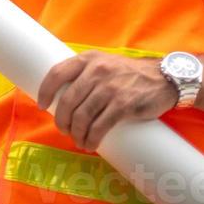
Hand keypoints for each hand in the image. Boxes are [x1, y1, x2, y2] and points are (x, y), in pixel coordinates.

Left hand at [37, 50, 177, 151]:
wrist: (162, 78)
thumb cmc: (127, 73)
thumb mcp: (103, 62)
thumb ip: (85, 72)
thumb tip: (62, 93)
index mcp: (87, 59)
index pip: (57, 73)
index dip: (45, 91)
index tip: (41, 105)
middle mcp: (96, 71)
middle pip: (68, 100)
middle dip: (62, 120)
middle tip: (64, 130)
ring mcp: (109, 87)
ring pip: (82, 116)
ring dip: (76, 133)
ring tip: (79, 140)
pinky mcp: (123, 104)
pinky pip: (100, 126)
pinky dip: (91, 139)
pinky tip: (90, 144)